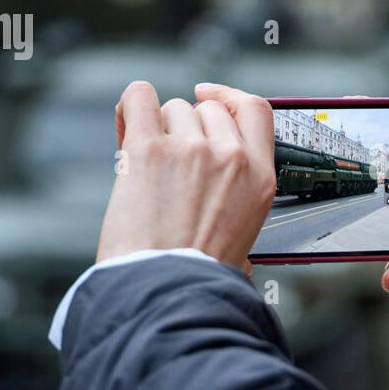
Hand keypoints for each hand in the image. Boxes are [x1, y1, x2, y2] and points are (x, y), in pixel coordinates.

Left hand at [96, 81, 275, 271]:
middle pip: (209, 110)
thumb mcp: (245, 240)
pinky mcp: (149, 149)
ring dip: (160, 129)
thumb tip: (226, 207)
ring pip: (174, 109)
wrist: (165, 291)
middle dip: (188, 128)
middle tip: (170, 158)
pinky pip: (139, 98)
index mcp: (259, 178)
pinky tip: (129, 121)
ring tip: (148, 164)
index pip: (255, 111)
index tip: (213, 99)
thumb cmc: (199, 276)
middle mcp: (230, 157)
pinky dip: (132, 104)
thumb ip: (239, 207)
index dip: (231, 99)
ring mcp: (190, 149)